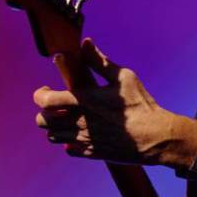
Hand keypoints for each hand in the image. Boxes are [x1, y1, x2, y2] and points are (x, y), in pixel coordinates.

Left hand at [33, 39, 174, 164]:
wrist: (156, 137)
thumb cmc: (141, 104)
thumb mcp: (124, 77)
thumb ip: (100, 61)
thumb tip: (85, 43)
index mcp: (84, 101)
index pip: (45, 101)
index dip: (40, 95)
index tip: (46, 90)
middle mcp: (80, 122)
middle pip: (43, 121)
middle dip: (44, 112)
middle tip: (54, 107)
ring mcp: (85, 139)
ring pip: (52, 136)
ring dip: (55, 127)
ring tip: (66, 119)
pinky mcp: (92, 152)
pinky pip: (69, 149)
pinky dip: (69, 141)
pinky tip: (80, 133)